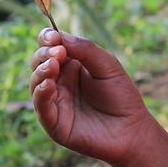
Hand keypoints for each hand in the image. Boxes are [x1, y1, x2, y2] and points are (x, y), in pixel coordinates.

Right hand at [29, 28, 156, 166]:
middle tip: (58, 52)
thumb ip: (86, 50)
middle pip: (39, 62)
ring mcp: (54, 102)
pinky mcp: (53, 123)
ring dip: (41, 71)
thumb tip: (60, 36)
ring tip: (53, 65)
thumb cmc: (121, 96)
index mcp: (70, 65)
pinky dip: (41, 93)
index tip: (52, 36)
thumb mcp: (107, 65)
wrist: (131, 130)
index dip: (47, 38)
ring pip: (36, 83)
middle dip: (44, 54)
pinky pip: (41, 106)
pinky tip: (49, 84)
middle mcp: (58, 81)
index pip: (50, 46)